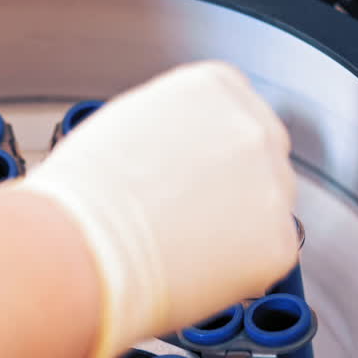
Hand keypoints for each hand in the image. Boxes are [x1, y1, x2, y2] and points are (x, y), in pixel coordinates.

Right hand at [21, 61, 297, 357]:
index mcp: (214, 87)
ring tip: (182, 249)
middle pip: (259, 159)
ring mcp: (272, 185)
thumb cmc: (82, 194)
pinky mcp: (278, 243)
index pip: (235, 112)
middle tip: (187, 218)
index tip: (193, 175)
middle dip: (230, 188)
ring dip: (236, 229)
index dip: (210, 152)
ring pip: (266, 210)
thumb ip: (171, 127)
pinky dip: (240, 270)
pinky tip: (196, 270)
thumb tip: (179, 150)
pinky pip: (268, 257)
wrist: (79, 248)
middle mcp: (253, 127)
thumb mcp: (127, 124)